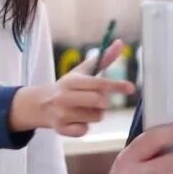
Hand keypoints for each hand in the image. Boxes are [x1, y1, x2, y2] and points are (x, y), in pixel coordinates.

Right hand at [10, 39, 134, 135]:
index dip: (117, 85)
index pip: (99, 83)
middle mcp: (64, 96)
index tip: (131, 88)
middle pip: (100, 101)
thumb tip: (120, 43)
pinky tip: (75, 120)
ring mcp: (62, 114)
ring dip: (96, 114)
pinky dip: (84, 126)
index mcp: (72, 80)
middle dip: (104, 101)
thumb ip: (103, 58)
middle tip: (98, 100)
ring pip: (96, 116)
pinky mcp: (61, 129)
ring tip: (83, 108)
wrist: (41, 105)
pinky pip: (85, 131)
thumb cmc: (68, 86)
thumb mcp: (82, 71)